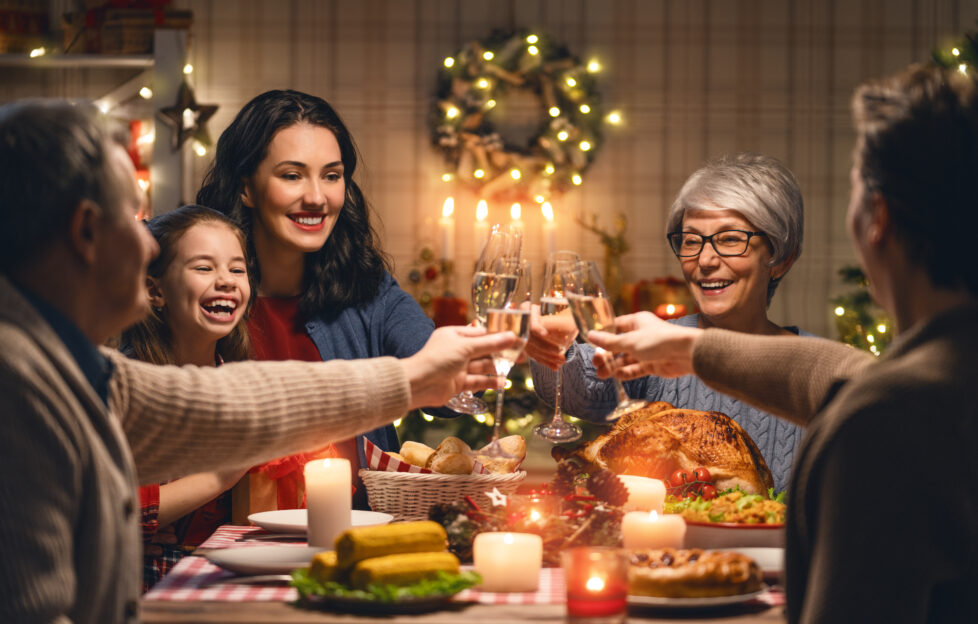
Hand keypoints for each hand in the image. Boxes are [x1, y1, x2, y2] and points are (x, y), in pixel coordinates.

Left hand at [403, 325, 515, 408]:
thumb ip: (490, 343)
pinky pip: (477, 381)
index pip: (481, 333)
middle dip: (502, 352)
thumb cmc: (437, 359)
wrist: (418, 384)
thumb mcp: (466, 347)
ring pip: (482, 366)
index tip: (516, 337)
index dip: (498, 335)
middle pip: (484, 350)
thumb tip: (511, 337)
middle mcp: (457, 350)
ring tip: (515, 367)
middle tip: (522, 354)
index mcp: (455, 335)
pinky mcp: (459, 383)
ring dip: (498, 367)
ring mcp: (458, 367)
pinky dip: (490, 381)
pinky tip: (503, 382)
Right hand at [523, 304, 569, 369]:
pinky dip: (545, 361)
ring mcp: (522, 334)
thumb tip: (556, 328)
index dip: (535, 327)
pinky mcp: (527, 345)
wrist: (565, 316)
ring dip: (547, 357)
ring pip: (532, 348)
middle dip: (545, 347)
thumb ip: (561, 319)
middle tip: (560, 352)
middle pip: (530, 336)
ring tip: (561, 361)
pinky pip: (534, 354)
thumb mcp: (565, 311)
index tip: (545, 333)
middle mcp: (522, 321)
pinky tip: (554, 366)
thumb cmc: (567, 311)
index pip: (527, 317)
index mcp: (527, 308)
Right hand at [586, 311, 701, 379]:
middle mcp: (641, 335)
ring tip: (601, 374)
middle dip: (607, 354)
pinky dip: (626, 372)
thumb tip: (590, 336)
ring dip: (614, 366)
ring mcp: (648, 351)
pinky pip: (636, 369)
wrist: (686, 354)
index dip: (603, 335)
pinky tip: (616, 376)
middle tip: (595, 363)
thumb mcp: (630, 341)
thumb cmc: (659, 341)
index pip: (616, 326)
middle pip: (619, 345)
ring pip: (627, 359)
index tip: (591, 343)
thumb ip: (609, 342)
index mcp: (637, 322)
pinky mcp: (653, 365)